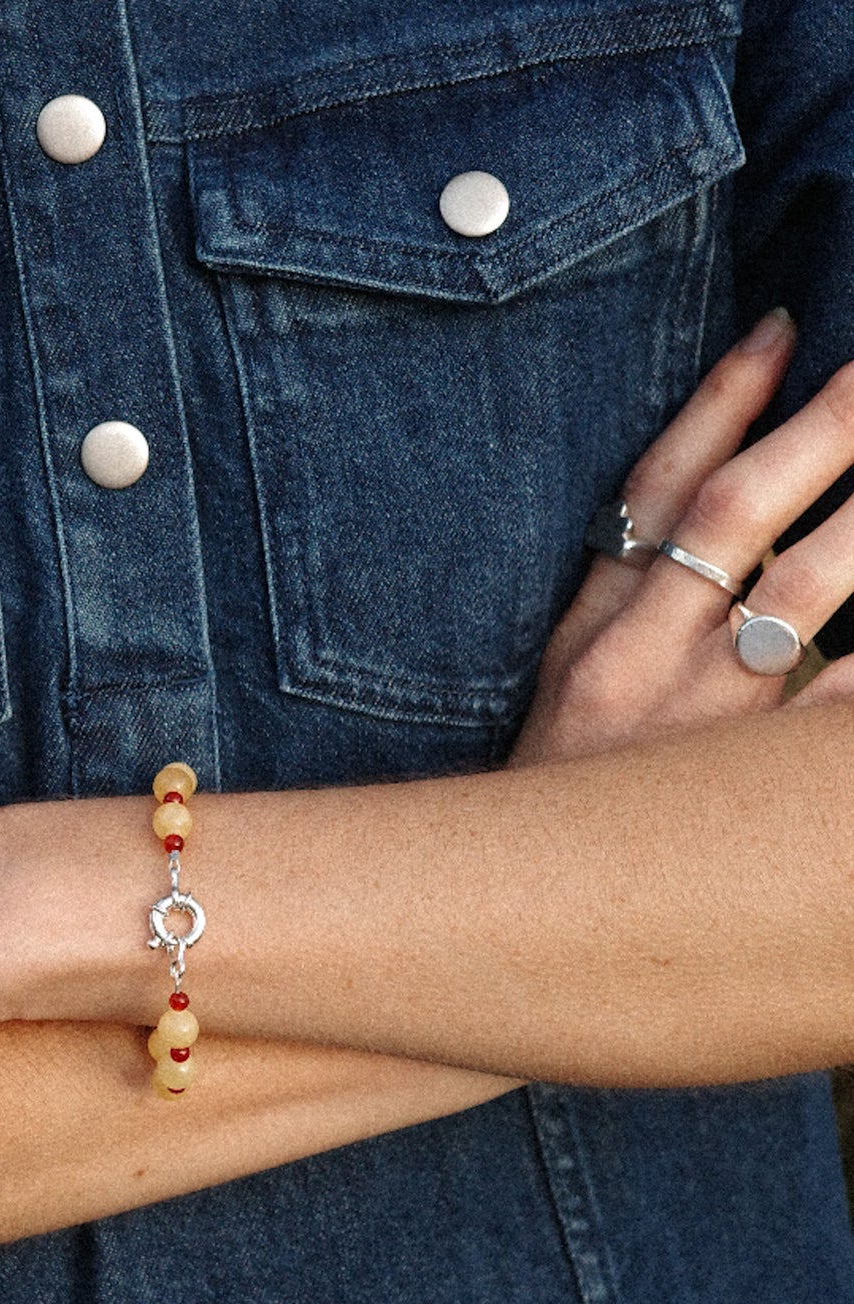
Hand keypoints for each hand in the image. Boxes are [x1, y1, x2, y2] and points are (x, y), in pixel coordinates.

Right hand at [510, 306, 853, 767]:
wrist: (538, 913)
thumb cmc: (559, 787)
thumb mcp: (567, 679)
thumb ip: (622, 591)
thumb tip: (693, 497)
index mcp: (597, 627)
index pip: (659, 489)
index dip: (722, 403)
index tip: (781, 331)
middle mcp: (650, 657)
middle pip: (743, 511)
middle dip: (823, 425)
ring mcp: (711, 718)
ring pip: (809, 586)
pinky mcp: (757, 773)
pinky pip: (841, 700)